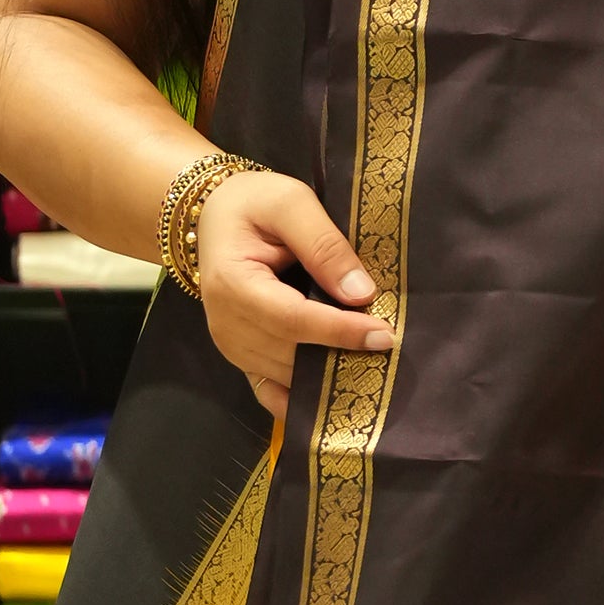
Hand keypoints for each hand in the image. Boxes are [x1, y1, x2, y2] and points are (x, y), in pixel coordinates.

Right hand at [194, 167, 393, 422]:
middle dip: (341, 356)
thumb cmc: (252, 204)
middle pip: (291, 354)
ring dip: (329, 378)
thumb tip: (360, 292)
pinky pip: (270, 392)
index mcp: (234, 284)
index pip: (293, 319)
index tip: (384, 335)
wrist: (212, 217)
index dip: (339, 331)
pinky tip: (336, 402)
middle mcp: (227, 325)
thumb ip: (323, 244)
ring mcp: (231, 347)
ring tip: (374, 370)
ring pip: (287, 377)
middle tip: (391, 355)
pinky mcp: (240, 358)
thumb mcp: (289, 203)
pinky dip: (303, 401)